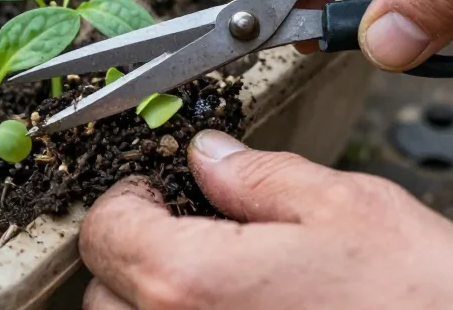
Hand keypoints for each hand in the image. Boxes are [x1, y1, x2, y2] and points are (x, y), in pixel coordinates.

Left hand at [80, 130, 452, 309]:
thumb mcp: (348, 208)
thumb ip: (261, 176)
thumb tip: (211, 156)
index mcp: (193, 283)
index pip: (104, 231)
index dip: (128, 199)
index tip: (159, 190)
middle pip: (104, 293)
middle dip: (136, 253)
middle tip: (193, 231)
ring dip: (157, 300)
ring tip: (224, 279)